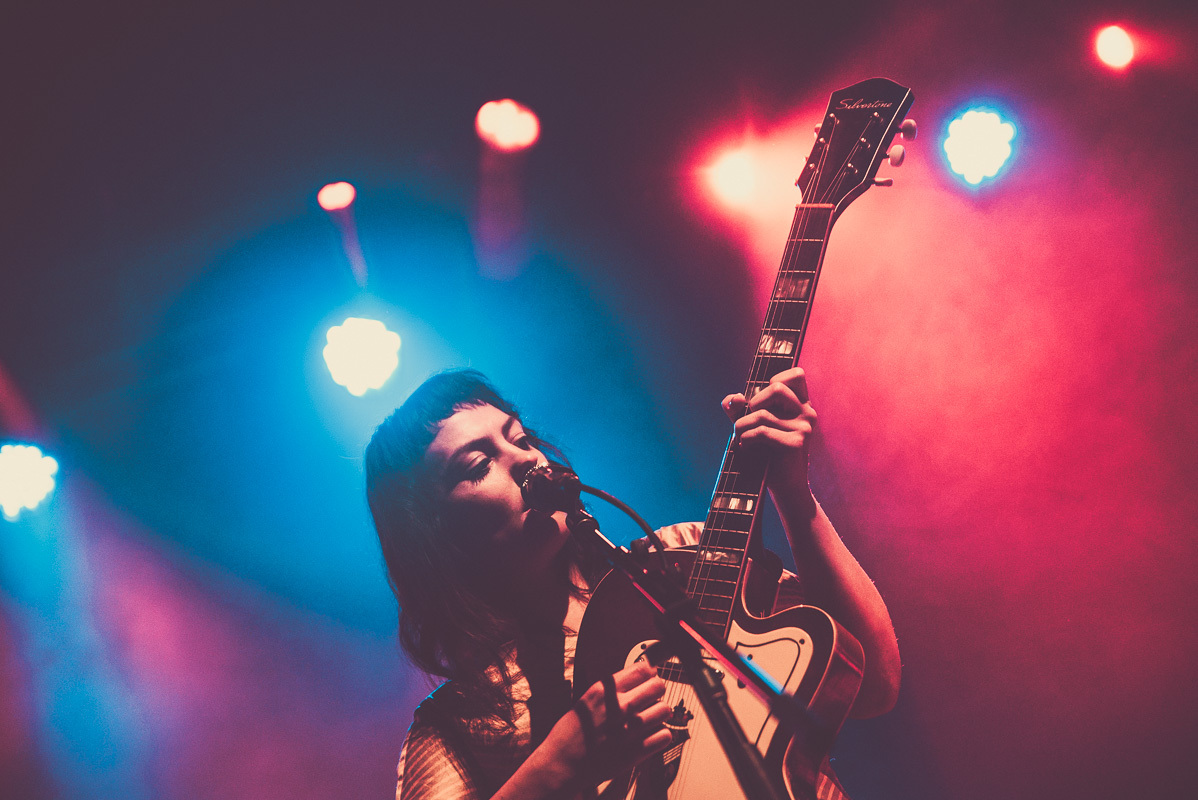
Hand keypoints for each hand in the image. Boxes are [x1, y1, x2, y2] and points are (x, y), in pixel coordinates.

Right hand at [537, 662, 671, 790]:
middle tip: (651, 698)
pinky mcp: (637, 750)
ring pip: (664, 710)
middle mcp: (620, 706)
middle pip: (658, 686)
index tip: (649, 677)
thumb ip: (610, 691)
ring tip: (650, 719)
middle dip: (656, 691)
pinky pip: (665, 735)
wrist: (562, 764)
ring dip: (659, 713)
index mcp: (605, 691)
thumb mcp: (586, 701)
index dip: (649, 672)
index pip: (643, 669)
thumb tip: (632, 681)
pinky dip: (661, 735)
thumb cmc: (569, 734)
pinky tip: (651, 736)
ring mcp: (631, 728)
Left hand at [722, 366, 815, 492]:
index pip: (797, 374)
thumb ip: (740, 409)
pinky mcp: (796, 443)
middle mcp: (807, 413)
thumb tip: (733, 398)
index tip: (764, 400)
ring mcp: (804, 428)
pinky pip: (761, 431)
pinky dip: (745, 439)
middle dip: (754, 403)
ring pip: (761, 413)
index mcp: (802, 405)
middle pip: (776, 388)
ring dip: (741, 426)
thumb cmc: (767, 454)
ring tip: (741, 439)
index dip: (775, 379)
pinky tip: (746, 448)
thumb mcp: (753, 426)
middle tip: (749, 422)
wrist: (784, 487)